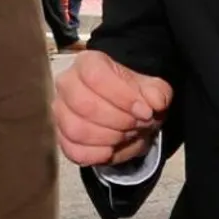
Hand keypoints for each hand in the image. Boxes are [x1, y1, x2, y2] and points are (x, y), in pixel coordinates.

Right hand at [54, 48, 172, 166]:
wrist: (126, 114)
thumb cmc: (134, 97)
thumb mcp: (154, 90)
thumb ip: (157, 92)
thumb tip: (155, 102)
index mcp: (87, 63)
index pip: (94, 75)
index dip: (122, 96)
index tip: (144, 110)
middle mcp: (67, 84)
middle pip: (84, 104)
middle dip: (117, 120)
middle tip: (136, 124)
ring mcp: (60, 111)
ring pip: (76, 130)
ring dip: (109, 138)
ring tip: (125, 135)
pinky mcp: (61, 136)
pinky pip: (74, 151)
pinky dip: (97, 155)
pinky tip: (111, 149)